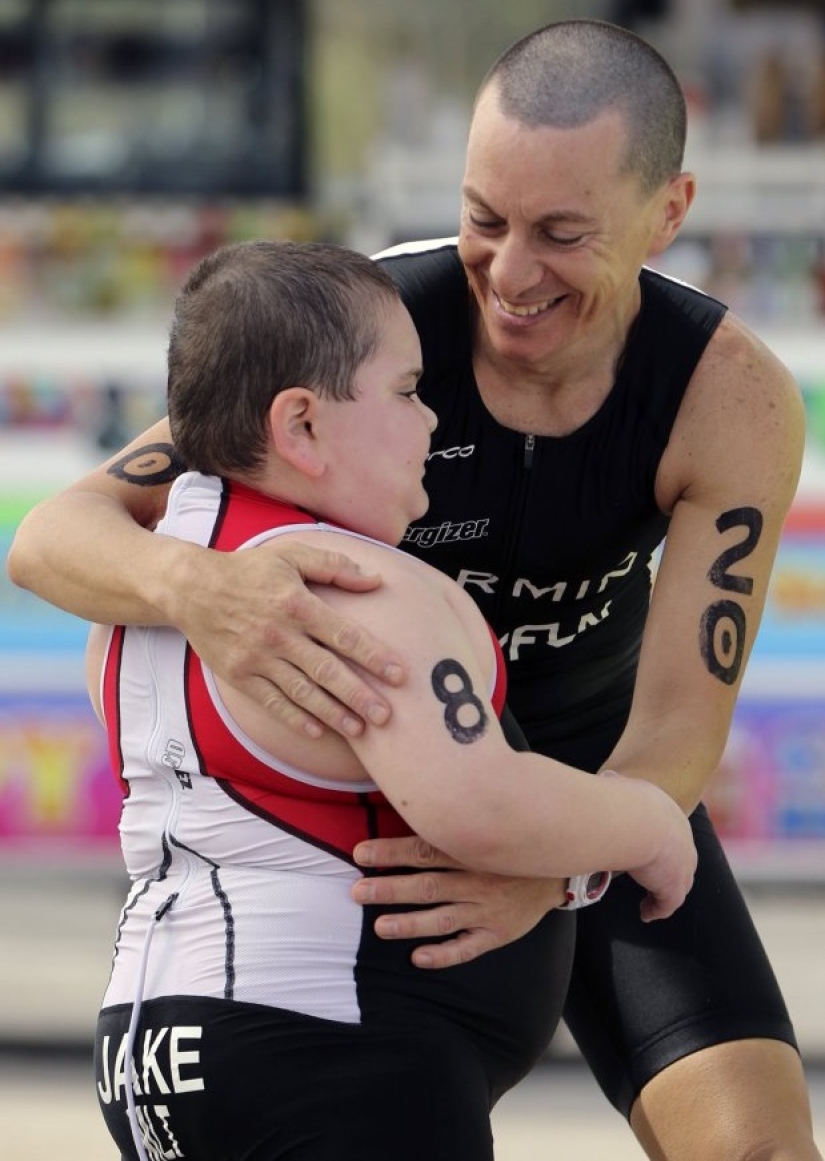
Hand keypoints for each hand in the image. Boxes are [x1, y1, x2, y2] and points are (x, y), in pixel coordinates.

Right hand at [172, 539, 406, 736]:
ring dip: (333, 713)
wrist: (191, 588)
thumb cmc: (248, 570)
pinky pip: (272, 702)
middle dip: (359, 695)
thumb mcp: (291, 555)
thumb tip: (376, 579)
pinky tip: (317, 731)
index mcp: (296, 604)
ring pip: (302, 692)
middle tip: (387, 716)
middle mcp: (279, 635)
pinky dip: (295, 718)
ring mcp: (257, 659)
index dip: (373, 655)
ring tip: (360, 730)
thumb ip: (335, 566)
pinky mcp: (239, 676)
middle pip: (326, 671)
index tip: (399, 674)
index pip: (343, 634)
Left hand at [351, 836, 565, 967]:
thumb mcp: (486, 825)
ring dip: (410, 923)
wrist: (559, 868)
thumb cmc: (510, 844)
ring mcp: (488, 908)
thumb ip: (452, 822)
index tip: (361, 853)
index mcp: (471, 850)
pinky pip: (469, 947)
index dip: (392, 851)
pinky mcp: (498, 932)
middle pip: (428, 885)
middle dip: (390, 889)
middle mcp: (478, 879)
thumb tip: (412, 801)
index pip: (425, 849)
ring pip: (444, 918)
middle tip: (357, 891)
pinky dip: (445, 954)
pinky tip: (418, 958)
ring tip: (380, 927)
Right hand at [617, 777, 697, 920]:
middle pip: (681, 858)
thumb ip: (616, 785)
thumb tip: (608, 779)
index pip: (670, 831)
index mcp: (670, 814)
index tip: (649, 849)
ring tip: (650, 898)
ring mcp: (682, 866)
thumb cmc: (621, 802)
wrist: (635, 821)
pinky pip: (667, 904)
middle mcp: (683, 840)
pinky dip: (656, 909)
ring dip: (664, 889)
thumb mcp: (621, 786)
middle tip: (652, 875)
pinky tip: (646, 913)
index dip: (661, 842)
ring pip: (678, 882)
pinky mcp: (674, 887)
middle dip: (669, 867)